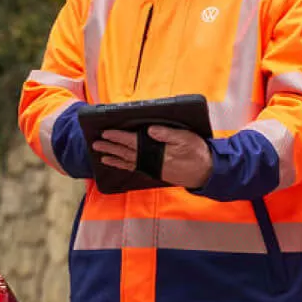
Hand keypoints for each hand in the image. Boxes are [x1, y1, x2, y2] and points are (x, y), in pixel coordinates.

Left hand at [91, 126, 212, 188]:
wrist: (205, 172)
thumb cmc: (197, 152)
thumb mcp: (185, 138)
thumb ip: (167, 134)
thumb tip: (150, 130)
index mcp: (156, 150)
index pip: (133, 142)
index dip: (118, 136)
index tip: (106, 132)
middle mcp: (151, 161)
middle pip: (126, 153)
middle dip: (110, 147)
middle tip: (95, 143)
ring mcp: (151, 168)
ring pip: (127, 162)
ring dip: (113, 158)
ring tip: (101, 155)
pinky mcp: (154, 171)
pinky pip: (134, 168)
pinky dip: (123, 166)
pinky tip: (117, 164)